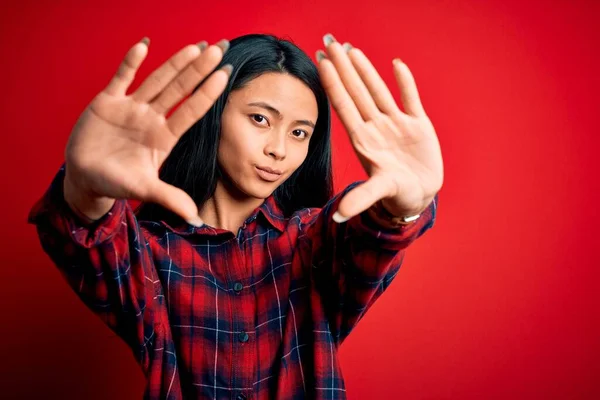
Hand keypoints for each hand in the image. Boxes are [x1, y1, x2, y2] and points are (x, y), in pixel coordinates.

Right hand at [64, 37, 230, 225]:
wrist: (86, 177)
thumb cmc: (117, 183)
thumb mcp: (144, 189)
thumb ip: (170, 198)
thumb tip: (196, 218)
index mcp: (163, 137)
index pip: (190, 112)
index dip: (206, 94)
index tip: (225, 75)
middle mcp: (152, 118)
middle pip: (179, 90)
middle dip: (198, 70)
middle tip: (220, 49)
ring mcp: (131, 108)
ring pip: (157, 80)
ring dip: (174, 63)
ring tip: (196, 46)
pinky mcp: (107, 102)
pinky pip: (121, 77)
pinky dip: (130, 62)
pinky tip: (144, 45)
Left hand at [315, 34, 443, 222]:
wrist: (419, 196)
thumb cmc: (397, 194)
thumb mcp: (378, 193)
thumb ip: (361, 199)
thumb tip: (339, 216)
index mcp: (363, 139)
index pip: (344, 105)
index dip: (333, 83)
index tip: (321, 61)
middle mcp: (376, 127)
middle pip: (357, 91)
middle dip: (343, 67)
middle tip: (330, 41)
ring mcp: (396, 124)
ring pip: (378, 90)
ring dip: (366, 70)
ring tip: (352, 49)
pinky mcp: (417, 124)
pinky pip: (410, 98)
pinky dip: (405, 82)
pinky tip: (396, 64)